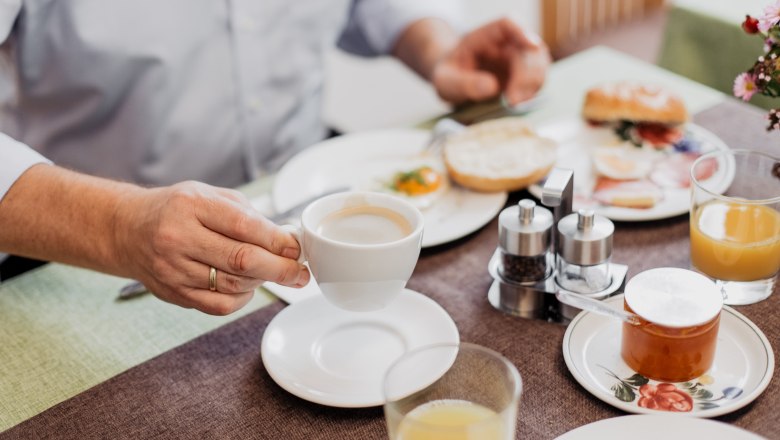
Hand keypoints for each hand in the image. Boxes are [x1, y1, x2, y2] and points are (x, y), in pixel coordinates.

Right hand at [113, 181, 309, 314]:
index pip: (244, 226)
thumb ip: (246, 214)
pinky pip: (219, 305)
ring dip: (262, 281)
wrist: (128, 230)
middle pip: (241, 260)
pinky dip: (241, 298)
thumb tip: (286, 239)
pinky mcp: (173, 293)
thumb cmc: (176, 209)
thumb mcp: (209, 195)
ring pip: (233, 285)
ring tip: (273, 273)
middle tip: (300, 273)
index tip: (297, 248)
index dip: (278, 241)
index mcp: (192, 206)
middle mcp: (178, 237)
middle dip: (279, 268)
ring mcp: (173, 268)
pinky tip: (246, 286)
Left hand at [431, 18, 550, 105]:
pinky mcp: (522, 76)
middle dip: (527, 74)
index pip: (507, 25)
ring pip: (539, 63)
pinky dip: (533, 92)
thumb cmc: (448, 75)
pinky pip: (537, 80)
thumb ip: (463, 83)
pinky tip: (519, 104)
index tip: (531, 46)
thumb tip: (491, 87)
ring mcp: (516, 60)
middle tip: (513, 100)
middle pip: (530, 48)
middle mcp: (505, 44)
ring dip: (534, 84)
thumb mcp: (446, 80)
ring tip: (515, 104)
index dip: (522, 32)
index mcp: (484, 36)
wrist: (452, 83)